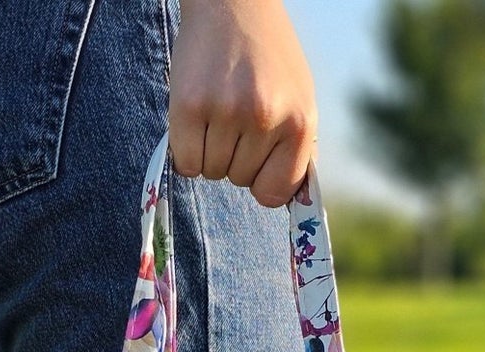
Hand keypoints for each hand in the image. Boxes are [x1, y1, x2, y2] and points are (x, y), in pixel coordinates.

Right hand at [169, 0, 317, 207]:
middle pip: (239, 181)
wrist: (234, 3)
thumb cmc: (268, 57)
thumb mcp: (299, 99)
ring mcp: (226, 111)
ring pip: (211, 173)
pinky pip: (185, 162)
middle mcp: (265, 118)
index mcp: (299, 122)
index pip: (275, 194)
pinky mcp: (189, 105)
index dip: (262, 182)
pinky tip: (196, 120)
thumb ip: (296, 150)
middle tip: (235, 119)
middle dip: (235, 158)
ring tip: (217, 113)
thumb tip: (289, 200)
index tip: (257, 162)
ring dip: (209, 152)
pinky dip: (186, 151)